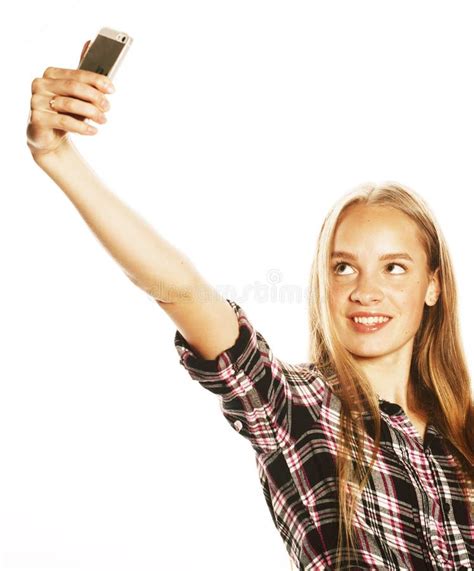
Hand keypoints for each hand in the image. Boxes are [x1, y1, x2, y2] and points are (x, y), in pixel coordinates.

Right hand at [26, 40, 114, 158]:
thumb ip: (83, 72)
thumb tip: (90, 42)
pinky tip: (93, 131)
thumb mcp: (76, 93)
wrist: (49, 136)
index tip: (112, 89)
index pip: (77, 74)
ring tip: (103, 120)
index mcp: (51, 73)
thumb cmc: (66, 112)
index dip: (97, 81)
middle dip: (95, 97)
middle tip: (108, 107)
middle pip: (74, 87)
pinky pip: (64, 121)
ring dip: (91, 113)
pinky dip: (82, 127)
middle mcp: (41, 84)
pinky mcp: (37, 119)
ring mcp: (36, 101)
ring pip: (70, 104)